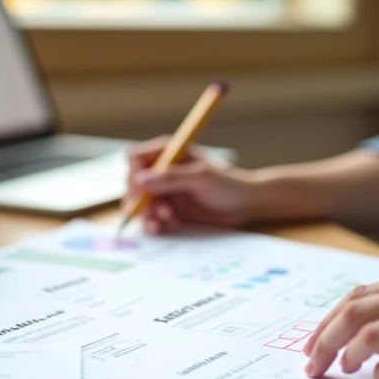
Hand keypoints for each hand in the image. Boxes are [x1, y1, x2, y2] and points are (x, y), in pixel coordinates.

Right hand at [123, 136, 257, 233]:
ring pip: (140, 204)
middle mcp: (162, 171)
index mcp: (169, 153)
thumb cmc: (228, 184)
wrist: (246, 205)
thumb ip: (171, 178)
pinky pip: (151, 218)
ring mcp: (165, 191)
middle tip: (160, 213)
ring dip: (149, 215)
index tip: (143, 193)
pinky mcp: (169, 209)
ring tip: (167, 222)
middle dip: (142, 201)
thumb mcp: (201, 178)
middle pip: (133, 184)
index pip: (135, 159)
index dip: (134, 176)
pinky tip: (171, 226)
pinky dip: (156, 224)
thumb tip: (140, 180)